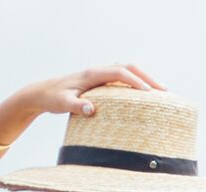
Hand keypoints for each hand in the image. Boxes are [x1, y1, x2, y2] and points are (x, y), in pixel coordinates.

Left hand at [20, 65, 166, 117]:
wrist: (41, 93)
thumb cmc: (52, 99)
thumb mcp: (62, 103)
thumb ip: (76, 106)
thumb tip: (92, 109)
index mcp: (91, 74)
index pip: (119, 72)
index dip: (135, 81)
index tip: (150, 93)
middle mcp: (97, 71)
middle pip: (128, 67)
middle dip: (147, 77)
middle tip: (164, 91)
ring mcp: (99, 75)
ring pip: (126, 71)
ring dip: (144, 78)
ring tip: (160, 92)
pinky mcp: (99, 81)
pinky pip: (122, 78)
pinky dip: (136, 83)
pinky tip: (143, 96)